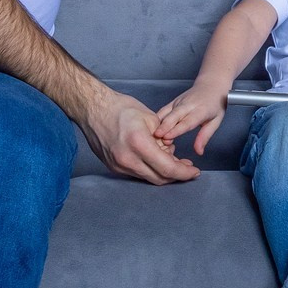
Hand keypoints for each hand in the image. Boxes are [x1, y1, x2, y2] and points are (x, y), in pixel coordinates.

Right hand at [81, 87, 199, 184]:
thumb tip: (171, 153)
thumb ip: (165, 139)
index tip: (195, 171)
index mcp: (139, 144)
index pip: (168, 168)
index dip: (184, 173)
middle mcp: (127, 160)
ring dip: (163, 172)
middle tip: (187, 167)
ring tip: (172, 159)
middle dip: (176, 175)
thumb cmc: (120, 108)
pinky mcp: (114, 167)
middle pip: (160, 178)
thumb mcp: (150, 119)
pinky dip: (150, 169)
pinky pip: (137, 174)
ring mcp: (119, 166)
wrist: (93, 109)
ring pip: (148, 178)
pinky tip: (155, 157)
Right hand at [152, 81, 231, 156]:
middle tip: (157, 137)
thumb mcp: (216, 121)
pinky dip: (156, 119)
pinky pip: (162, 110)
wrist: (211, 85)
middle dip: (164, 127)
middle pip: (173, 116)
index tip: (167, 137)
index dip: (176, 130)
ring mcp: (179, 102)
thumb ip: (205, 136)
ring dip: (158, 124)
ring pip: (166, 113)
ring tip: (152, 135)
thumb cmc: (215, 104)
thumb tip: (199, 152)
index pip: (187, 121)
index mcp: (201, 110)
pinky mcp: (173, 102)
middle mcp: (188, 105)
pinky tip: (151, 128)